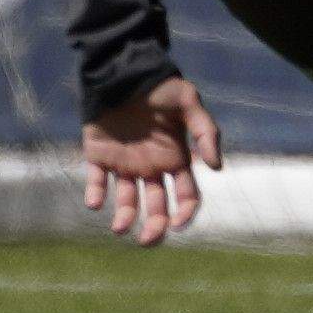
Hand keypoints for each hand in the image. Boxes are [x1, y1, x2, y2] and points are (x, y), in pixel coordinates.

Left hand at [81, 76, 223, 246]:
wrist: (124, 72)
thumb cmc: (161, 87)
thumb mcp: (190, 103)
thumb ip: (206, 133)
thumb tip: (217, 168)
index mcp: (175, 159)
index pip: (185, 195)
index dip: (184, 212)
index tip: (178, 223)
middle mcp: (151, 167)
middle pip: (156, 206)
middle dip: (155, 227)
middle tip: (148, 240)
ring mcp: (125, 164)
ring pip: (127, 200)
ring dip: (125, 217)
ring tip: (120, 229)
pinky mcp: (99, 156)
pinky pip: (97, 181)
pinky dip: (96, 194)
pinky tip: (96, 203)